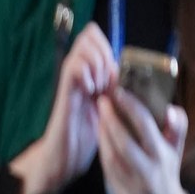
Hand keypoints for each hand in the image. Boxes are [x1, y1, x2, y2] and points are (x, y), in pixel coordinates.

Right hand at [13, 22, 112, 193]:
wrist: (65, 156)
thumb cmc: (86, 133)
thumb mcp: (105, 108)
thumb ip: (112, 90)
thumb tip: (130, 77)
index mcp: (89, 73)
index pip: (95, 37)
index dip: (107, 46)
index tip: (115, 72)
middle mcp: (77, 71)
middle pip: (89, 36)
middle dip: (104, 53)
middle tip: (107, 79)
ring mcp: (70, 80)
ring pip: (82, 48)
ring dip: (97, 63)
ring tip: (100, 86)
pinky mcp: (65, 92)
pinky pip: (73, 67)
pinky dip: (85, 73)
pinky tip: (91, 90)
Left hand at [97, 88, 189, 193]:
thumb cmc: (166, 171)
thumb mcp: (175, 151)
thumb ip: (176, 128)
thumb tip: (172, 108)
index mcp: (163, 156)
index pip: (146, 126)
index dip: (131, 106)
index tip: (118, 90)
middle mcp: (150, 172)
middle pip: (125, 143)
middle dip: (110, 119)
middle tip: (101, 99)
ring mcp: (136, 186)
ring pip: (112, 156)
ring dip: (102, 133)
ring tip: (98, 114)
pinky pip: (108, 169)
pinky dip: (102, 149)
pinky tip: (99, 134)